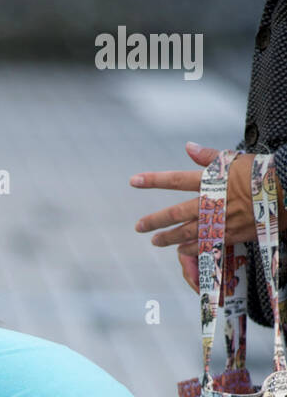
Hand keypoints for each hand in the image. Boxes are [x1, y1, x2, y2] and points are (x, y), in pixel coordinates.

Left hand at [130, 142, 255, 291]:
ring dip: (169, 237)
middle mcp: (212, 202)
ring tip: (156, 241)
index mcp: (212, 180)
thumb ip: (209, 156)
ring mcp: (221, 221)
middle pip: (176, 213)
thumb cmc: (263, 172)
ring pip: (187, 232)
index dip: (153, 180)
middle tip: (139, 227)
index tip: (134, 181)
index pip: (175, 180)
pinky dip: (191, 247)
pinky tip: (180, 250)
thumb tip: (188, 147)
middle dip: (155, 220)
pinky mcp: (231, 234)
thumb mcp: (236, 159)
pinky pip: (205, 243)